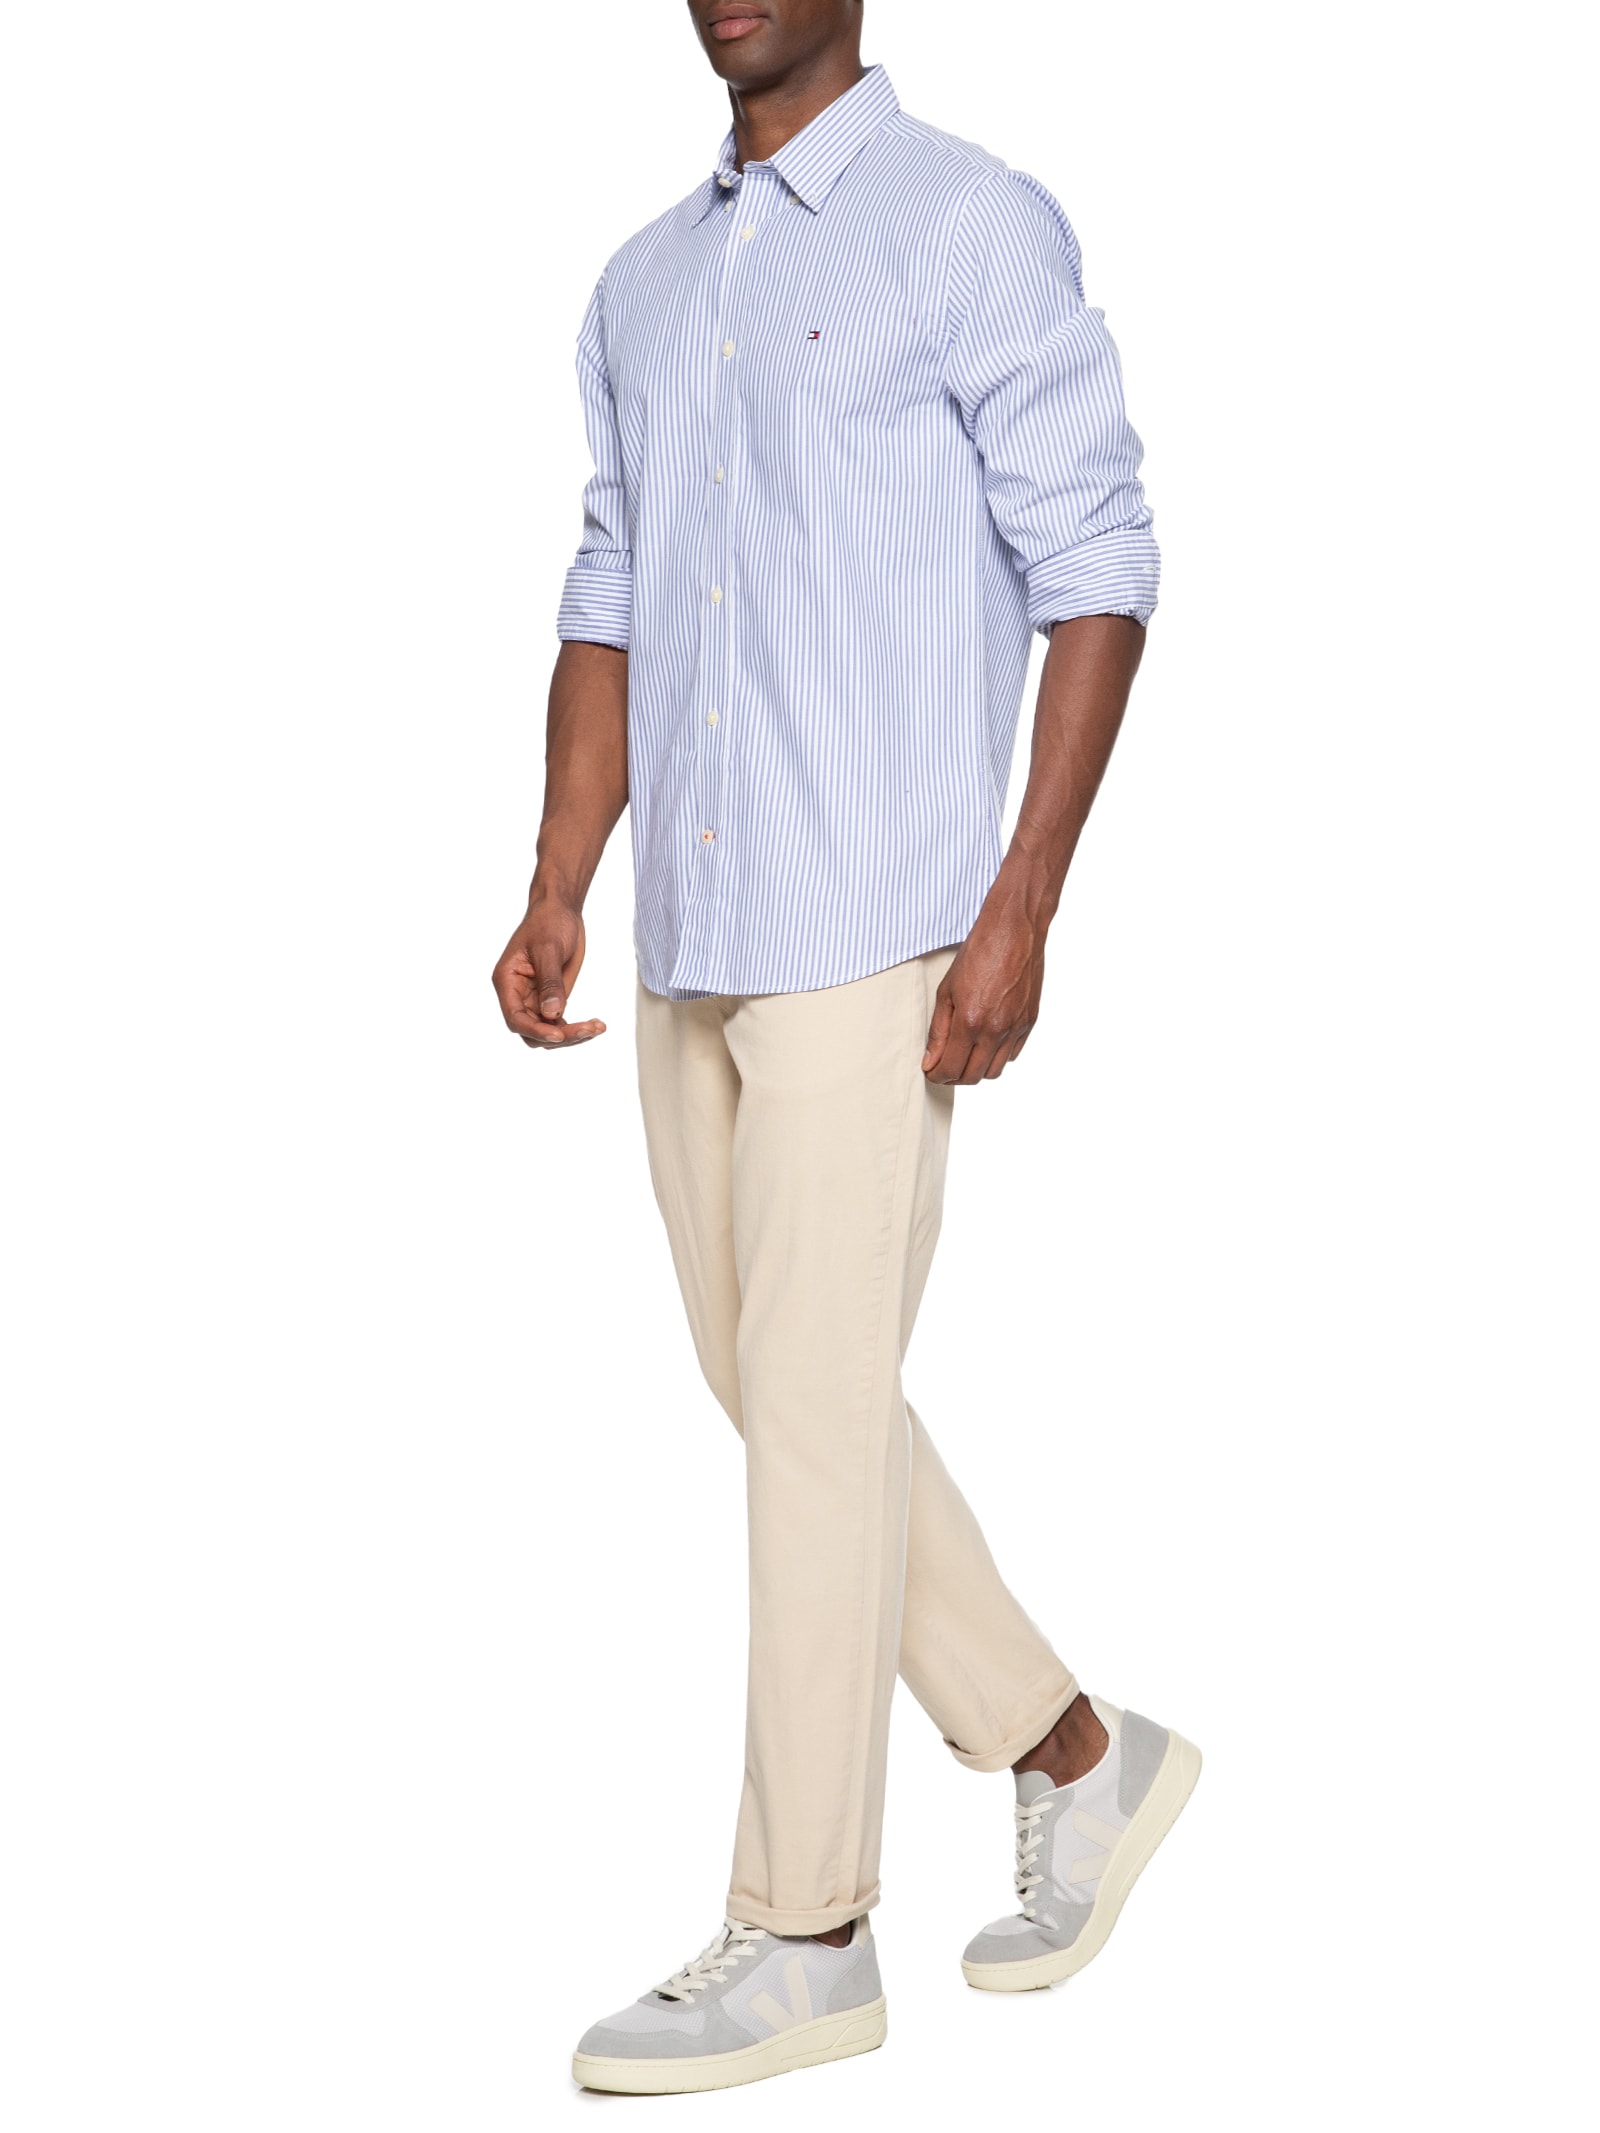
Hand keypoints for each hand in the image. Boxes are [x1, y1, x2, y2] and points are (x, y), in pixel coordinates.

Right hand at [492, 899, 606, 1050]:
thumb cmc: (548, 922)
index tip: (560, 1034)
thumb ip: (550, 982)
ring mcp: (534, 999)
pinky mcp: (551, 999)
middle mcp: (517, 994)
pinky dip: (577, 1029)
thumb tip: (552, 1014)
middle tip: (588, 1030)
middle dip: (559, 1036)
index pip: (515, 1018)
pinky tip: (595, 1026)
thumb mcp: (549, 949)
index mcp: (507, 981)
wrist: (561, 911)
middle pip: (532, 1031)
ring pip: (547, 1031)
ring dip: (571, 1035)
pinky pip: (560, 1023)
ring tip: (597, 1027)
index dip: (536, 1030)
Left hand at [922, 905, 1043, 1084]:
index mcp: (971, 1021)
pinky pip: (1012, 1054)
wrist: (1014, 931)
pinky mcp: (1030, 1021)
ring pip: (995, 1071)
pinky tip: (985, 1041)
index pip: (951, 1068)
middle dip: (954, 1076)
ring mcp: (1016, 1028)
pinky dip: (997, 1056)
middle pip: (973, 1076)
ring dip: (976, 1069)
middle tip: (943, 1066)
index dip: (936, 1075)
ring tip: (964, 1055)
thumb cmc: (978, 953)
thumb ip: (938, 1030)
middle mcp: (996, 1030)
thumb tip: (930, 1059)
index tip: (930, 1070)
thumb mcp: (946, 991)